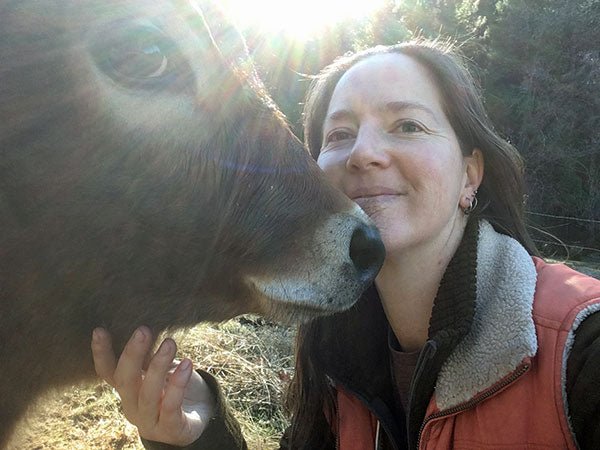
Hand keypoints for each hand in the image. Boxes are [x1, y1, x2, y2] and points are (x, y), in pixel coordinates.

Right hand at [91, 326, 215, 445]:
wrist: (197, 418)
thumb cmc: (173, 388)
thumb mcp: (158, 369)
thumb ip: (149, 354)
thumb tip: (144, 324)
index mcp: (126, 389)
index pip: (107, 372)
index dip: (101, 354)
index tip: (99, 330)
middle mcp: (132, 406)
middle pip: (126, 381)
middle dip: (133, 354)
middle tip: (143, 330)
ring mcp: (150, 420)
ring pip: (148, 394)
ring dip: (158, 366)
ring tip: (170, 343)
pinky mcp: (171, 429)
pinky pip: (171, 406)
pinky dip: (178, 384)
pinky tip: (187, 365)